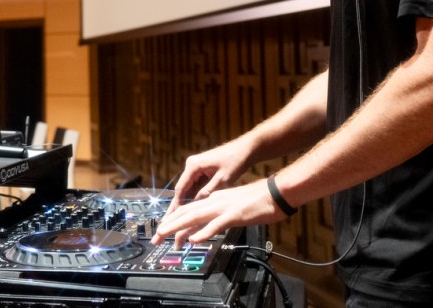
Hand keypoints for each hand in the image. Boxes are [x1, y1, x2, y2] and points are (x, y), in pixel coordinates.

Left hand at [152, 179, 284, 247]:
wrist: (277, 192)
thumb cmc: (259, 200)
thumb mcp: (235, 207)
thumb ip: (220, 215)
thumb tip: (210, 226)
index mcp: (215, 199)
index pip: (189, 209)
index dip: (174, 219)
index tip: (163, 230)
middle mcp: (215, 201)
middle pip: (187, 212)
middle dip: (169, 225)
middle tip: (156, 237)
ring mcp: (224, 207)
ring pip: (196, 216)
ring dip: (179, 227)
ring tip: (165, 235)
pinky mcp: (235, 214)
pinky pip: (216, 224)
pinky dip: (204, 232)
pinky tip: (194, 240)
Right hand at [167, 139, 252, 214]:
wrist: (245, 148)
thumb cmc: (235, 161)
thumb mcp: (222, 179)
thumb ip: (208, 192)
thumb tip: (196, 206)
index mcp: (193, 166)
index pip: (181, 188)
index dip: (176, 204)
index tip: (171, 218)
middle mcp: (191, 165)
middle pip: (182, 189)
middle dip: (176, 205)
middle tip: (168, 221)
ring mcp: (196, 168)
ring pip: (189, 189)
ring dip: (184, 202)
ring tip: (176, 218)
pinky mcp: (202, 170)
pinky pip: (195, 186)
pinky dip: (193, 197)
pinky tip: (190, 209)